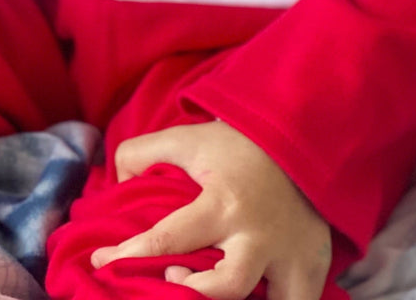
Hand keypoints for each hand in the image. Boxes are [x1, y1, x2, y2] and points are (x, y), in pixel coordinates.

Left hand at [91, 121, 331, 299]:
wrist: (301, 133)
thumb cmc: (237, 143)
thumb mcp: (187, 139)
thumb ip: (142, 153)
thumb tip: (115, 182)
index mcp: (223, 202)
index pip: (168, 239)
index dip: (128, 255)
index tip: (100, 261)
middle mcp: (258, 234)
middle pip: (226, 286)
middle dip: (191, 292)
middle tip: (171, 274)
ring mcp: (291, 254)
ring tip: (212, 287)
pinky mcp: (314, 264)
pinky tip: (255, 295)